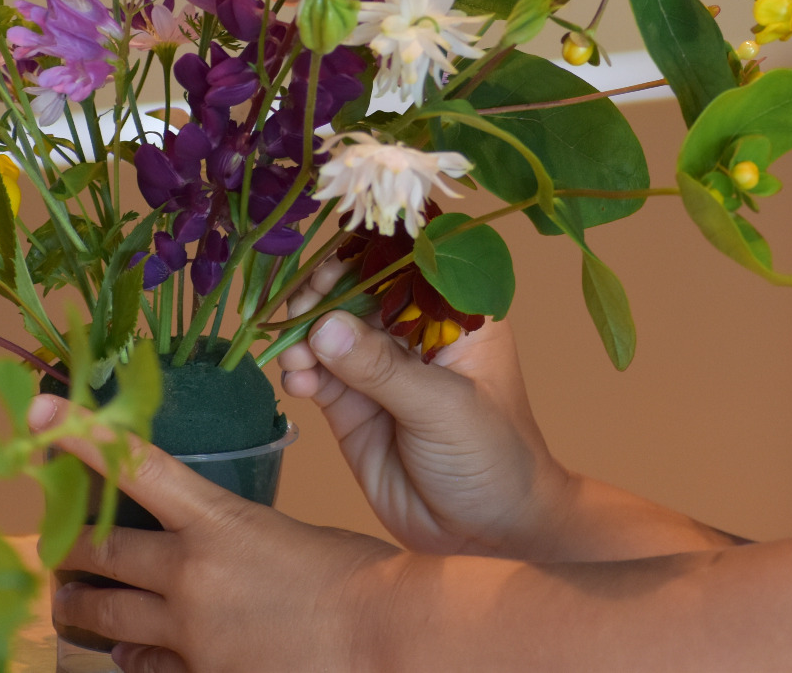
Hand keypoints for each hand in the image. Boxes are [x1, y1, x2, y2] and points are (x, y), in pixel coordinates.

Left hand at [33, 393, 401, 672]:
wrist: (385, 635)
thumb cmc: (356, 575)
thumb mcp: (287, 533)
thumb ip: (237, 536)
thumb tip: (218, 550)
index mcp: (217, 523)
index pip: (137, 468)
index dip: (82, 437)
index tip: (43, 413)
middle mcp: (191, 577)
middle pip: (100, 556)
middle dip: (69, 551)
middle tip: (55, 547)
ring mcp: (191, 635)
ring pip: (107, 618)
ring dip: (82, 608)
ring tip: (70, 604)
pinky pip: (145, 668)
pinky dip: (132, 658)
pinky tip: (127, 655)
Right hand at [274, 258, 574, 557]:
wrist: (488, 535)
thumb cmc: (493, 459)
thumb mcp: (445, 409)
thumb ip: (383, 370)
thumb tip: (324, 326)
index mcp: (458, 314)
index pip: (407, 263)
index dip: (366, 257)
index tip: (330, 265)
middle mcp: (415, 332)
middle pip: (358, 290)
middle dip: (323, 295)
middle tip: (301, 312)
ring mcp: (380, 368)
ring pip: (329, 330)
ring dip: (304, 335)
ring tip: (298, 358)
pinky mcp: (352, 405)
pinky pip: (316, 373)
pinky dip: (300, 371)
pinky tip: (298, 382)